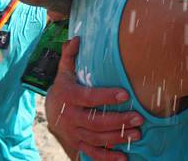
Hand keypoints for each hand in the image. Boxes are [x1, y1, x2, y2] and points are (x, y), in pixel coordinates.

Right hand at [46, 37, 143, 160]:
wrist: (49, 111)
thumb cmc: (65, 86)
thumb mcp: (64, 70)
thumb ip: (70, 55)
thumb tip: (76, 38)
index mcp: (68, 96)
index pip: (89, 98)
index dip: (107, 97)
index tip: (125, 94)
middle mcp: (70, 117)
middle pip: (95, 122)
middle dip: (118, 121)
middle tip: (139, 118)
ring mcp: (74, 133)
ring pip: (96, 138)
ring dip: (117, 138)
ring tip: (137, 134)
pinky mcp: (78, 144)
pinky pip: (92, 154)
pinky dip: (107, 157)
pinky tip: (123, 157)